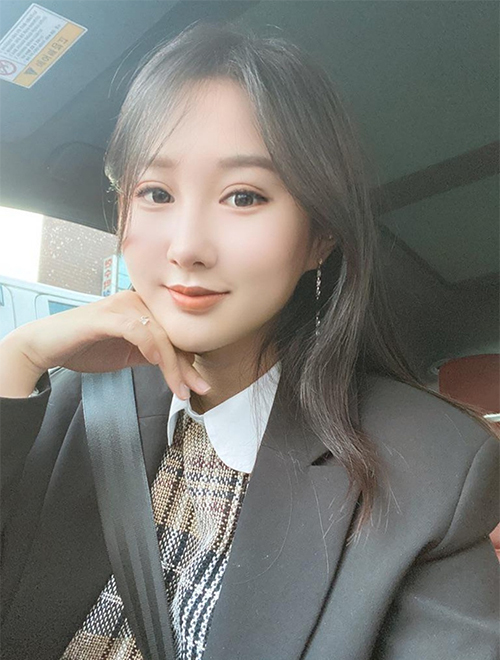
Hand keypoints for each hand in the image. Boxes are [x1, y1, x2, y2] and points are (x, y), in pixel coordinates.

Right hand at [2, 290, 209, 399]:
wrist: (45, 346)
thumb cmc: (85, 347)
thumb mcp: (128, 352)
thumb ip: (152, 353)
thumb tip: (181, 365)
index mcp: (143, 308)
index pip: (175, 333)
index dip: (190, 359)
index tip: (200, 384)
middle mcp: (136, 301)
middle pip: (173, 333)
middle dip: (188, 365)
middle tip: (200, 389)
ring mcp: (121, 306)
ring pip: (160, 334)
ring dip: (173, 365)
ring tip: (180, 390)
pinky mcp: (107, 316)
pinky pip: (138, 330)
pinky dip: (151, 347)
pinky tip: (156, 364)